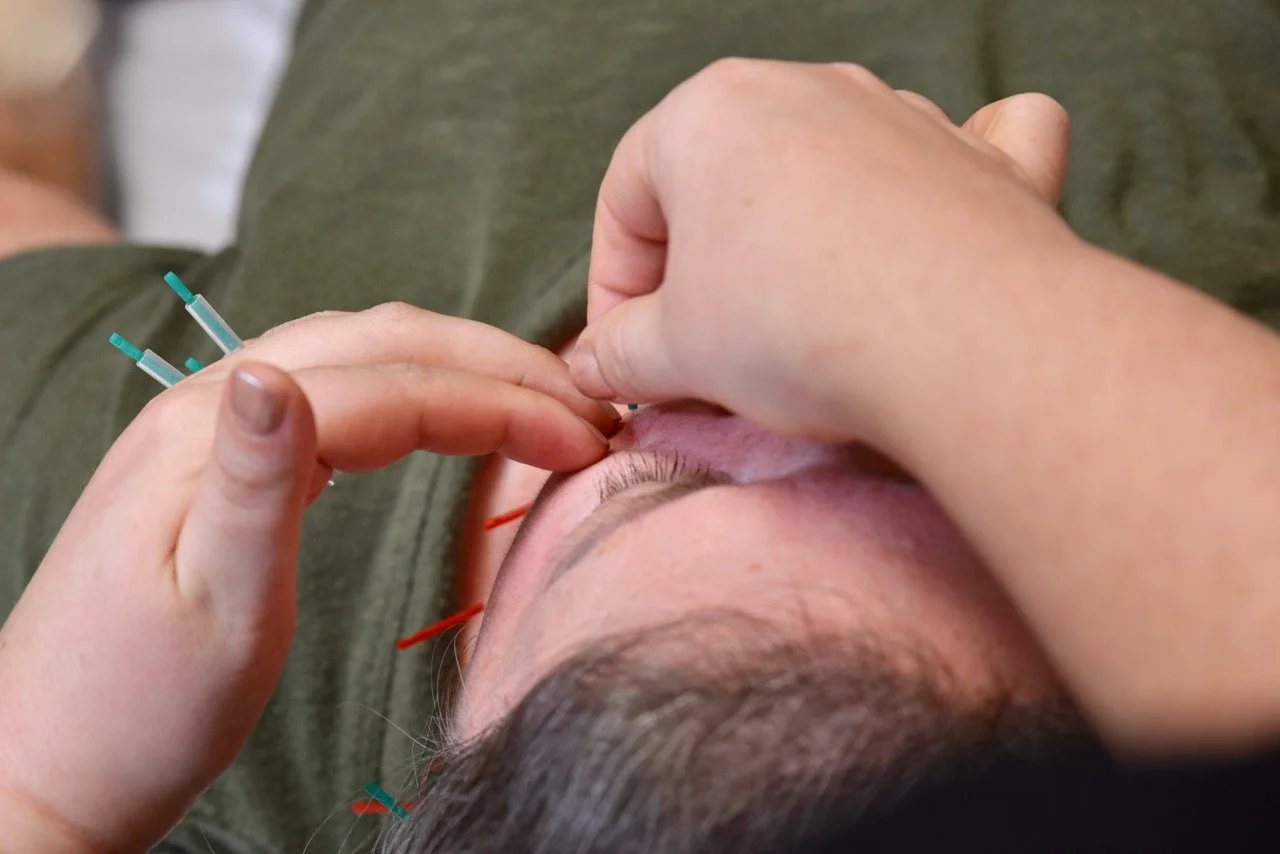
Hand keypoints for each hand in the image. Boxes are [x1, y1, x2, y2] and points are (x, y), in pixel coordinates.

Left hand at [0, 303, 616, 852]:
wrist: (44, 761)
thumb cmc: (139, 710)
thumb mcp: (213, 612)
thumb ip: (250, 482)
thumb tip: (274, 371)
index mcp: (211, 435)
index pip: (391, 389)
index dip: (500, 402)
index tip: (586, 437)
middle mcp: (208, 403)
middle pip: (382, 343)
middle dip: (496, 363)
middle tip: (588, 407)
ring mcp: (210, 423)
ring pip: (360, 352)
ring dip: (459, 364)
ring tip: (539, 400)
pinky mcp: (217, 456)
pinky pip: (335, 385)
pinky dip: (411, 385)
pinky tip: (441, 413)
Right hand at [570, 59, 1074, 444]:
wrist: (964, 339)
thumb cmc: (795, 327)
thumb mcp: (674, 353)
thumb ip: (619, 354)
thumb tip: (594, 364)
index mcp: (709, 112)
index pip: (627, 200)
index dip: (612, 288)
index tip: (624, 357)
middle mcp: (806, 89)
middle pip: (723, 182)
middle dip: (700, 270)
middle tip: (700, 356)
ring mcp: (901, 115)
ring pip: (826, 168)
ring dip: (797, 241)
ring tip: (796, 332)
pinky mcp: (982, 158)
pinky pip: (961, 144)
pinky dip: (945, 172)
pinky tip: (937, 205)